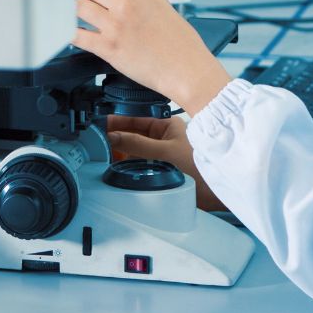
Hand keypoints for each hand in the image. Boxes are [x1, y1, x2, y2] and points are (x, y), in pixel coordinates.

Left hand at [73, 0, 230, 115]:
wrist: (186, 69)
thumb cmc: (183, 45)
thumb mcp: (165, 8)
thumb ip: (142, 0)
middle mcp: (127, 5)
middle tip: (90, 3)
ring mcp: (115, 25)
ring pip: (80, 7)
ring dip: (78, 12)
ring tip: (82, 18)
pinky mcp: (108, 47)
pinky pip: (76, 35)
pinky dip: (71, 34)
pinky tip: (74, 34)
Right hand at [106, 115, 226, 211]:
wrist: (217, 193)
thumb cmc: (202, 166)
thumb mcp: (167, 153)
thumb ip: (138, 145)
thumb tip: (113, 137)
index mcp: (166, 125)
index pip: (134, 118)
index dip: (116, 121)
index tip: (98, 125)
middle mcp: (162, 137)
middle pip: (130, 134)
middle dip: (113, 138)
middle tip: (94, 142)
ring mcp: (159, 154)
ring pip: (132, 151)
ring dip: (118, 153)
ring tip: (101, 156)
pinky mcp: (158, 170)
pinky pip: (136, 165)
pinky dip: (125, 166)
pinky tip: (115, 169)